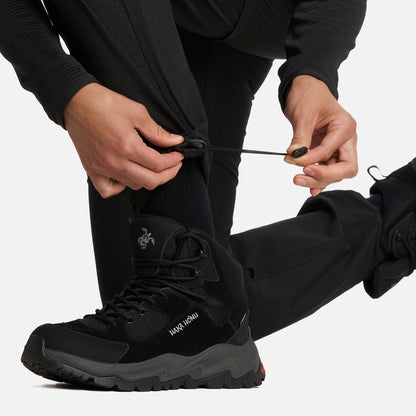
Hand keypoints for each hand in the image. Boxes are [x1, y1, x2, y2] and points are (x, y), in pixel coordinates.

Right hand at [63, 83, 183, 197]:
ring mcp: (102, 168)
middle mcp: (115, 161)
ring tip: (154, 168)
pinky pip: (108, 190)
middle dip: (168, 174)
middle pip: (150, 181)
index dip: (174, 161)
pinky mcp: (92, 170)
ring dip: (148, 179)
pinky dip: (120, 187)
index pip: (159, 164)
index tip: (178, 155)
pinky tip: (127, 176)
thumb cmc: (103, 103)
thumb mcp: (137, 112)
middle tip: (173, 165)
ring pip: (133, 186)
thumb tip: (175, 141)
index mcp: (128, 146)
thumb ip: (157, 131)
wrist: (75, 102)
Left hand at [283, 75, 357, 195]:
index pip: (331, 151)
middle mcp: (346, 139)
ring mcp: (338, 147)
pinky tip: (310, 188)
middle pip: (345, 168)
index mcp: (345, 127)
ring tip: (297, 179)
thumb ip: (301, 137)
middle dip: (323, 176)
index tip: (294, 160)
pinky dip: (319, 179)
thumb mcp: (303, 115)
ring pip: (335, 172)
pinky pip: (327, 170)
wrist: (306, 88)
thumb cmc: (309, 95)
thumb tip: (294, 155)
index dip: (312, 159)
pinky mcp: (328, 153)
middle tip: (300, 177)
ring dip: (317, 179)